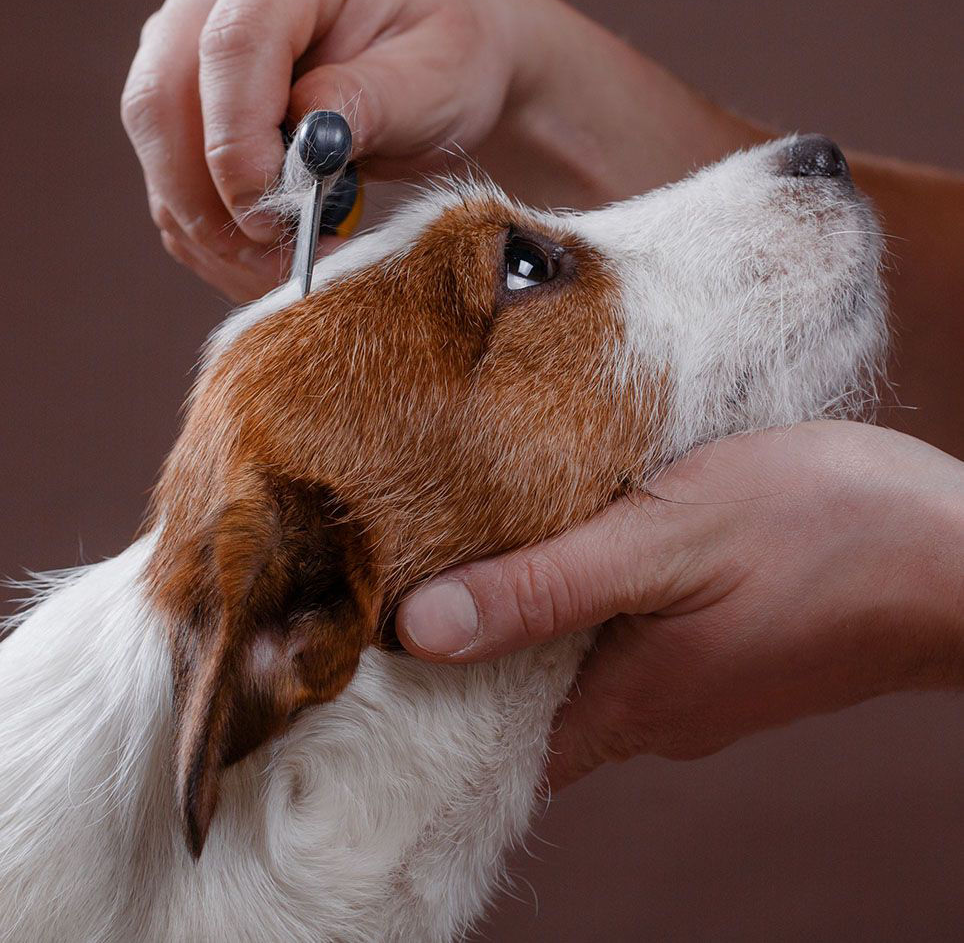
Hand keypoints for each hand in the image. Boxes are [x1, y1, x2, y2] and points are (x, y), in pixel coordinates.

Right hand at [123, 0, 760, 300]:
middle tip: (274, 264)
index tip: (282, 217)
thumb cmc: (469, 56)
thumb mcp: (444, 77)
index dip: (243, 142)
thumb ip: (369, 108)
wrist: (466, 60)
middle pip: (163, 95)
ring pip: (155, 140)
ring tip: (273, 274)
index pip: (230, 48)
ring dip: (202, 221)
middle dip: (210, 194)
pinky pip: (172, 169)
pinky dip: (203, 226)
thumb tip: (303, 153)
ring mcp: (200, 37)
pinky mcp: (199, 95)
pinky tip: (260, 261)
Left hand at [396, 422, 963, 788]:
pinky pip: (630, 635)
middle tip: (415, 572)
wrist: (958, 553)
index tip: (371, 652)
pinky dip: (591, 598)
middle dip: (473, 647)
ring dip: (534, 613)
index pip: (492, 741)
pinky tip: (583, 540)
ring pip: (580, 663)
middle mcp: (655, 713)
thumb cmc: (823, 534)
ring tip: (485, 543)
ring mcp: (694, 682)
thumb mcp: (664, 539)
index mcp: (627, 702)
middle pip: (529, 700)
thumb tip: (420, 629)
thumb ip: (545, 587)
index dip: (428, 702)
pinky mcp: (723, 645)